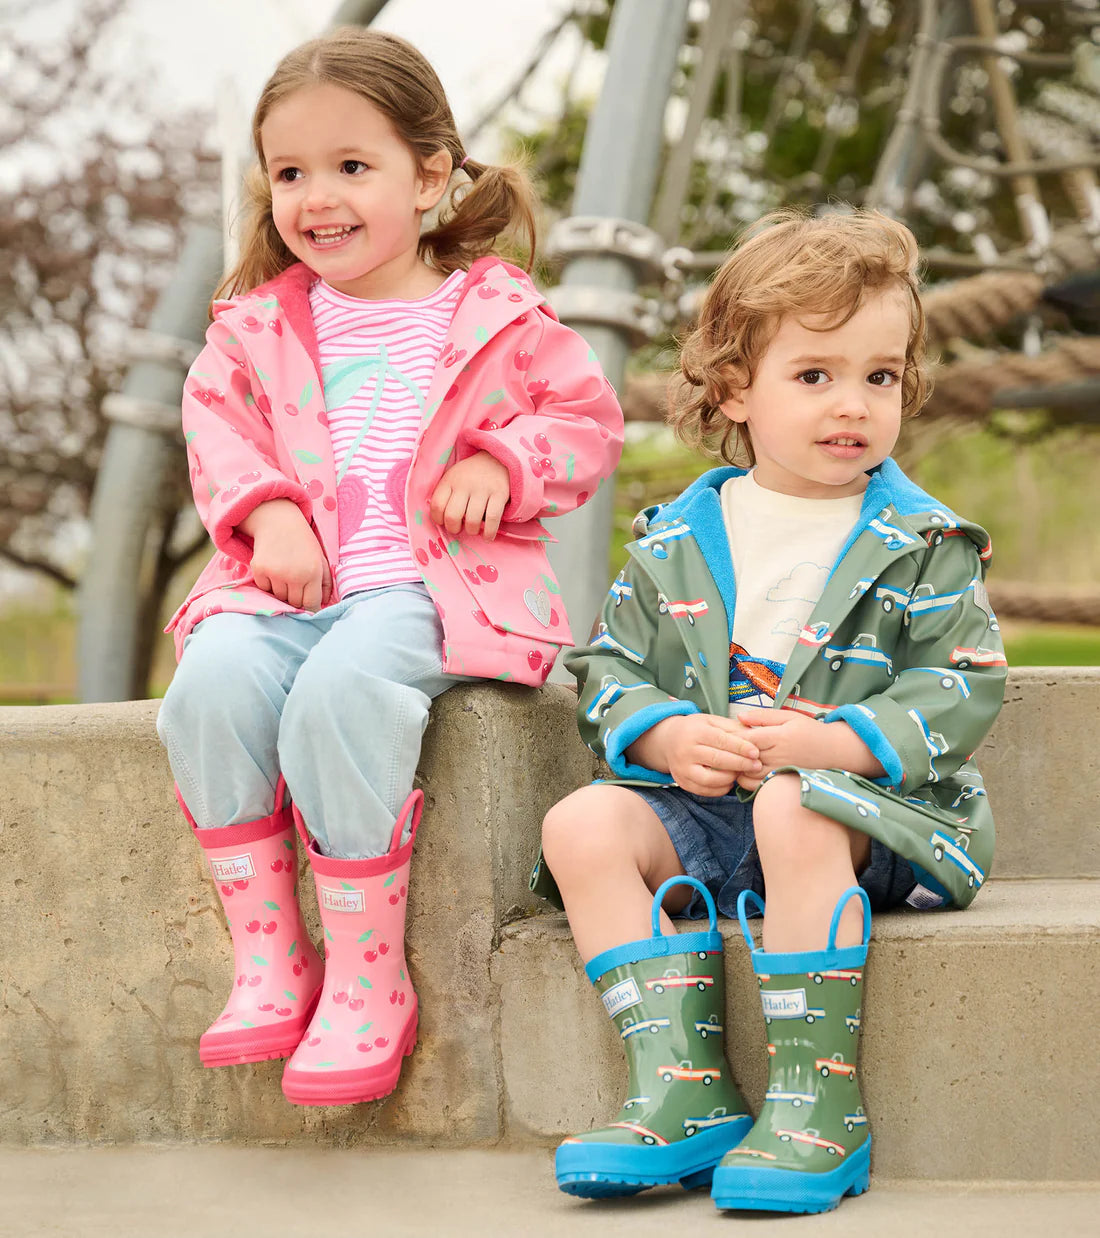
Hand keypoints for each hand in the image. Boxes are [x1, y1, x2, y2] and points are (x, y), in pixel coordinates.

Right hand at [239, 499, 331, 611]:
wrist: (279, 522)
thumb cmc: (303, 543)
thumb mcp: (320, 559)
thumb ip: (326, 583)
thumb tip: (325, 603)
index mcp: (313, 572)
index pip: (311, 604)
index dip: (311, 607)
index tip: (309, 606)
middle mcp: (294, 575)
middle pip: (294, 603)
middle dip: (296, 598)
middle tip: (296, 583)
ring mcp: (275, 573)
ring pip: (279, 597)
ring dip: (282, 590)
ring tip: (285, 573)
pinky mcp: (259, 569)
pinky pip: (264, 588)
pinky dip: (268, 583)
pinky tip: (273, 569)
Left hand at [429, 451, 510, 539]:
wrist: (498, 458)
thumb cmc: (471, 474)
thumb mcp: (454, 477)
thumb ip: (445, 494)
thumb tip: (440, 520)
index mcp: (450, 480)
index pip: (437, 505)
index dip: (438, 519)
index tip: (443, 522)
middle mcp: (464, 484)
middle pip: (452, 515)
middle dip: (453, 528)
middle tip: (458, 529)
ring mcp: (482, 489)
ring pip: (472, 520)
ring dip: (471, 531)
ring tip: (473, 530)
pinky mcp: (499, 493)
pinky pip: (492, 518)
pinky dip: (489, 532)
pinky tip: (488, 537)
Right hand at [627, 713, 762, 796]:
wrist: (668, 741)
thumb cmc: (696, 729)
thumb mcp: (711, 721)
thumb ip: (731, 727)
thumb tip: (754, 735)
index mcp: (694, 732)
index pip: (720, 740)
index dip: (740, 747)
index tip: (756, 752)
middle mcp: (685, 751)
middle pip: (717, 760)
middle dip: (740, 764)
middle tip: (757, 766)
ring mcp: (682, 768)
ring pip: (710, 779)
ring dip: (731, 778)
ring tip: (742, 773)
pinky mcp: (682, 782)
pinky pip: (705, 791)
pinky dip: (721, 788)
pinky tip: (730, 781)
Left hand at [733, 710, 882, 790]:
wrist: (834, 751)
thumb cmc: (809, 731)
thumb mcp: (788, 717)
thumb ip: (763, 717)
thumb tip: (739, 718)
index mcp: (780, 736)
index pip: (747, 739)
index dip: (734, 738)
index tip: (728, 735)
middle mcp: (779, 756)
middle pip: (745, 758)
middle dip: (733, 754)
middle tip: (725, 749)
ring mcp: (781, 771)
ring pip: (749, 775)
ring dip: (738, 769)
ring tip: (735, 760)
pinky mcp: (782, 782)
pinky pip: (758, 786)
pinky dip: (747, 781)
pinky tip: (746, 772)